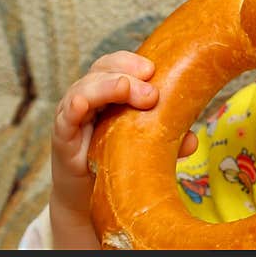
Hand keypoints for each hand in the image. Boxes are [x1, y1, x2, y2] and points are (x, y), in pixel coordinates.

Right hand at [49, 50, 196, 247]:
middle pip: (102, 70)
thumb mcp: (146, 144)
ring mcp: (73, 115)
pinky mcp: (62, 139)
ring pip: (83, 89)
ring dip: (106, 87)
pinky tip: (81, 105)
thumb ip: (168, 139)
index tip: (153, 69)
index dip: (131, 62)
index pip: (116, 63)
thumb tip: (192, 141)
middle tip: (151, 93)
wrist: (88, 194)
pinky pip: (65, 120)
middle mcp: (89, 96)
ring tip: (124, 88)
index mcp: (109, 89)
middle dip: (127, 75)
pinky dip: (73, 109)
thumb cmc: (117, 157)